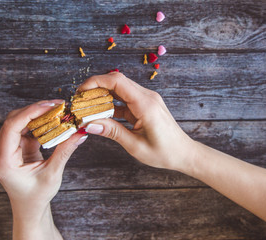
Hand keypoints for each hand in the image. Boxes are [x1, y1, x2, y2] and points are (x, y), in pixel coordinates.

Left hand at [0, 100, 87, 239]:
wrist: (29, 208)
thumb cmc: (37, 196)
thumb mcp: (52, 174)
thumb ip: (65, 151)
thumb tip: (80, 132)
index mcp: (2, 161)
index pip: (12, 127)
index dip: (31, 112)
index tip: (51, 105)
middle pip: (14, 120)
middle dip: (36, 110)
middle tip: (59, 105)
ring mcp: (4, 148)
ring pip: (19, 121)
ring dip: (38, 115)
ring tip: (58, 111)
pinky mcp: (12, 146)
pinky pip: (24, 128)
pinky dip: (38, 123)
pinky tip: (53, 120)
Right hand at [78, 73, 196, 172]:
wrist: (184, 153)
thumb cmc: (164, 152)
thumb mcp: (135, 145)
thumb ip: (112, 132)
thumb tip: (89, 125)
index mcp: (145, 104)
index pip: (117, 81)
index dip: (96, 82)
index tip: (81, 91)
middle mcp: (147, 97)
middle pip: (117, 82)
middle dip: (96, 88)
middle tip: (81, 101)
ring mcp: (147, 100)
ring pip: (120, 89)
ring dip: (103, 96)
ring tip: (88, 108)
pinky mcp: (146, 105)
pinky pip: (125, 100)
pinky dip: (112, 105)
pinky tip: (102, 114)